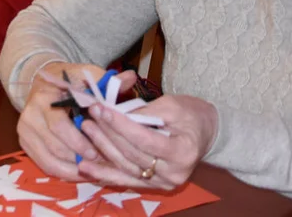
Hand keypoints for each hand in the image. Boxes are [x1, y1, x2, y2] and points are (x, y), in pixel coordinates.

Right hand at [17, 63, 136, 180]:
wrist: (43, 83)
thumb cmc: (69, 80)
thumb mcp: (86, 75)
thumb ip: (107, 80)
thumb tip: (130, 77)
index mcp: (44, 98)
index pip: (59, 125)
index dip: (78, 142)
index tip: (96, 152)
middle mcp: (30, 115)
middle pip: (55, 147)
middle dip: (79, 159)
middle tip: (100, 165)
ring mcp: (25, 131)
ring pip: (50, 161)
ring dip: (73, 170)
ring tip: (94, 172)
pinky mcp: (25, 144)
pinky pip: (45, 165)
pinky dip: (64, 173)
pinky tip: (81, 173)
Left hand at [76, 93, 218, 190]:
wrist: (206, 134)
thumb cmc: (191, 115)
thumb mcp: (172, 105)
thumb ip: (145, 111)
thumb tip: (115, 113)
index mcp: (183, 151)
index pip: (144, 139)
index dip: (120, 124)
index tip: (101, 109)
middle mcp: (174, 173)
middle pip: (132, 154)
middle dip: (108, 133)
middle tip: (90, 115)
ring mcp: (163, 183)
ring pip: (125, 167)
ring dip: (102, 149)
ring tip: (86, 130)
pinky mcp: (153, 186)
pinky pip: (125, 180)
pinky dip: (104, 174)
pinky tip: (85, 167)